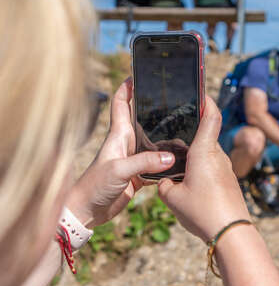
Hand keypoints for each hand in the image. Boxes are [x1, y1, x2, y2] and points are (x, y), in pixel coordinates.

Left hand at [66, 80, 175, 227]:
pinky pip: (158, 164)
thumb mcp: (119, 170)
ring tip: (185, 126)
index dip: (128, 87)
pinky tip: (182, 161)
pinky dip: (169, 162)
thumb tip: (171, 156)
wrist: (87, 212)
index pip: (121, 103)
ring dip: (166, 136)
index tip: (140, 74)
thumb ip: (145, 161)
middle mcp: (127, 144)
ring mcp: (133, 159)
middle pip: (142, 119)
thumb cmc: (94, 186)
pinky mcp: (138, 175)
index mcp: (118, 135)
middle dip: (155, 108)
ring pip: (154, 141)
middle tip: (174, 98)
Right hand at [158, 98, 248, 241]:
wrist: (231, 232)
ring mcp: (226, 169)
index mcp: (204, 151)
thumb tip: (165, 182)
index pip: (211, 116)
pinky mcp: (228, 181)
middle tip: (175, 128)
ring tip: (178, 157)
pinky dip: (201, 167)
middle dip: (193, 130)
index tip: (200, 91)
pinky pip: (213, 167)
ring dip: (196, 152)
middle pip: (207, 135)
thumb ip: (163, 184)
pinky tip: (190, 179)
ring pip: (209, 153)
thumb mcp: (171, 198)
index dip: (207, 100)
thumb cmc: (202, 211)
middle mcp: (218, 156)